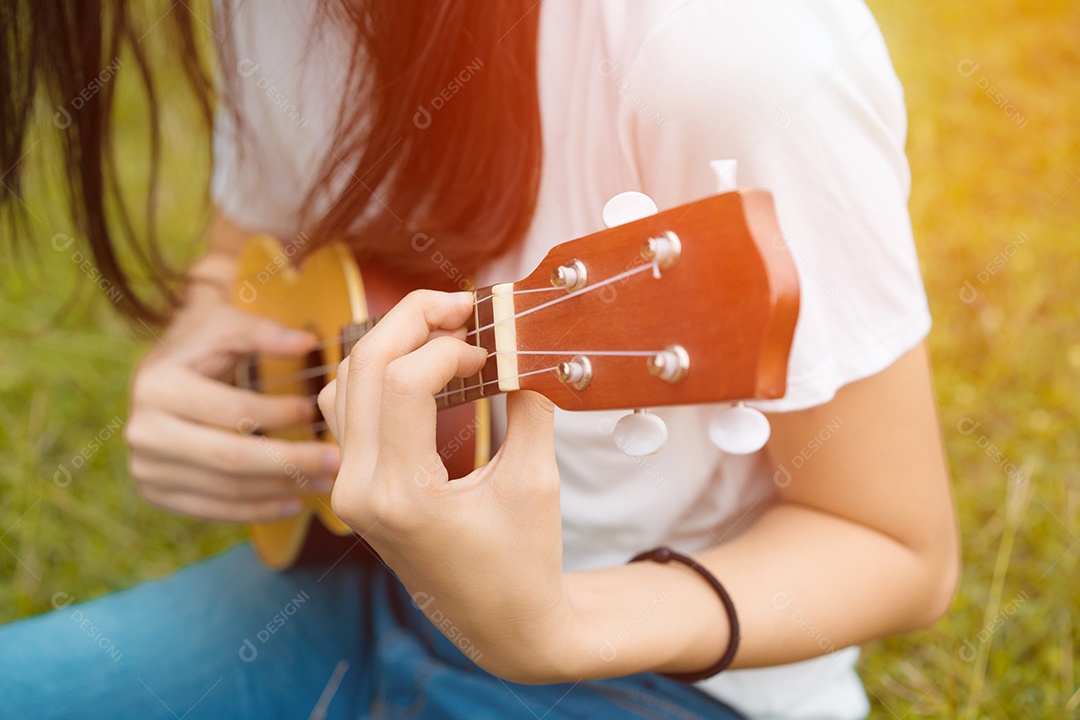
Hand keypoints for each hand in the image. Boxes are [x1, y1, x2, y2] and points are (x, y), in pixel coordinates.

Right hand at [126, 294, 338, 521]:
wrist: (161, 371)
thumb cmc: (202, 343)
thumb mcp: (227, 325)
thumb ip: (265, 333)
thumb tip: (307, 342)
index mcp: (158, 386)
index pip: (232, 410)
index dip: (279, 414)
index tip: (316, 412)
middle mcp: (144, 431)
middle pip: (229, 457)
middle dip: (288, 462)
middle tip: (335, 462)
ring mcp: (146, 467)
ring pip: (225, 488)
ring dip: (280, 489)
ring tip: (324, 483)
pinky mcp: (155, 492)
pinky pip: (212, 509)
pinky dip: (256, 510)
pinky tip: (294, 504)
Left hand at [318, 290, 569, 681]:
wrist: (502, 625)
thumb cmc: (525, 564)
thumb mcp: (535, 481)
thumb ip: (528, 406)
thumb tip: (523, 346)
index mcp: (400, 494)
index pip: (401, 380)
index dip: (449, 346)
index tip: (492, 348)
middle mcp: (358, 489)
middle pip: (362, 366)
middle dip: (412, 319)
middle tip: (462, 304)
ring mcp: (349, 489)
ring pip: (344, 382)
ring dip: (391, 342)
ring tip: (445, 330)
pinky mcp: (355, 487)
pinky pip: (347, 410)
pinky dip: (378, 374)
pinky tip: (424, 368)